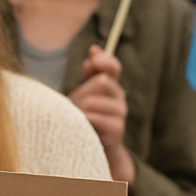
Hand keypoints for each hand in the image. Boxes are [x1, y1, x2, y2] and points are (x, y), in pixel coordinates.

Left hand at [69, 46, 134, 185]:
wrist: (88, 146)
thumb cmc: (80, 115)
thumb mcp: (82, 91)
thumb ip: (89, 72)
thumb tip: (95, 49)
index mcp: (109, 86)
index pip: (113, 67)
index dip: (105, 60)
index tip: (92, 55)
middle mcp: (118, 98)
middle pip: (104, 82)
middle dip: (85, 89)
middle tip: (76, 101)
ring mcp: (119, 114)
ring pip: (100, 100)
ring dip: (84, 105)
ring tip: (78, 113)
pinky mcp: (117, 131)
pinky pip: (102, 119)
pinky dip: (90, 119)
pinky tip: (84, 120)